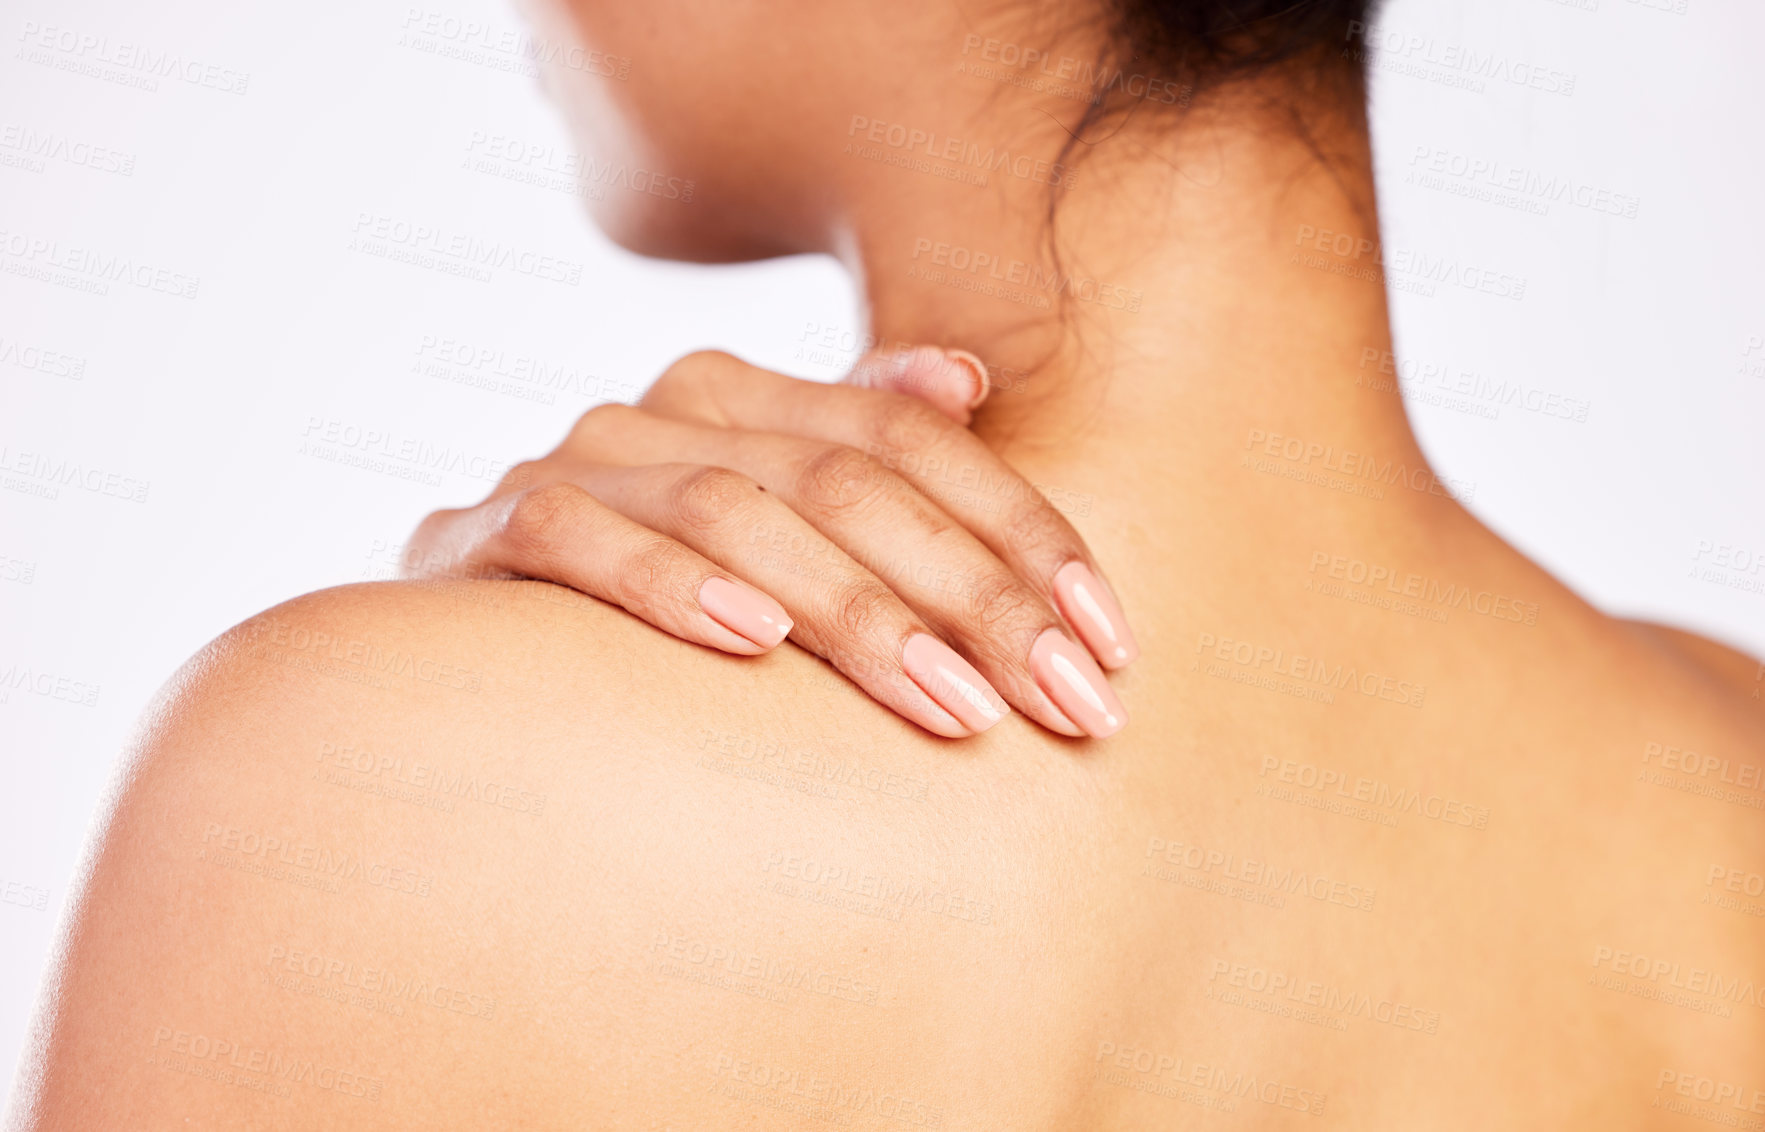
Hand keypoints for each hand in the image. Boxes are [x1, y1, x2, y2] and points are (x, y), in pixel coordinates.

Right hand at [403, 346, 1135, 738]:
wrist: (463, 643)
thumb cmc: (656, 589)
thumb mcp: (771, 519)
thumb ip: (860, 446)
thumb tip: (967, 380)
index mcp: (754, 394)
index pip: (916, 440)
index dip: (1021, 532)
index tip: (1105, 639)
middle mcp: (671, 411)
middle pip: (848, 482)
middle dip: (969, 597)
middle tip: (1057, 701)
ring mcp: (578, 463)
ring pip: (738, 512)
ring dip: (853, 614)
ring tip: (949, 704)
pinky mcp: (486, 531)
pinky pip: (581, 541)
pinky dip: (665, 587)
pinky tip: (749, 645)